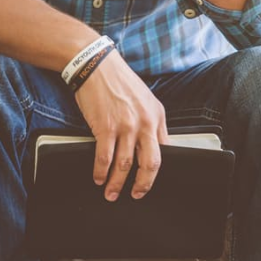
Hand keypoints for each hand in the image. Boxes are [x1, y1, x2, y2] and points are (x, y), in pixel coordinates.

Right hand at [74, 51, 169, 200]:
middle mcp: (145, 123)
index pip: (165, 150)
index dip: (157, 169)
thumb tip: (152, 145)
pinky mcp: (105, 127)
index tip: (150, 180)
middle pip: (150, 163)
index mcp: (157, 116)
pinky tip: (98, 178)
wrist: (96, 65)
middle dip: (143, 184)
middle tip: (136, 195)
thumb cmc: (119, 81)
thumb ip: (150, 121)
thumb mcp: (145, 99)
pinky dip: (100, 172)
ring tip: (111, 192)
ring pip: (125, 165)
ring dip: (117, 183)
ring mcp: (126, 126)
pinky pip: (104, 158)